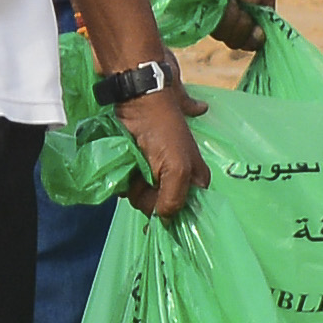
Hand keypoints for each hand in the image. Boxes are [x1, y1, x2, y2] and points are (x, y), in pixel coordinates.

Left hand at [117, 85, 203, 220]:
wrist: (139, 103)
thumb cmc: (163, 132)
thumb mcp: (177, 168)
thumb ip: (174, 199)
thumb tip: (164, 220)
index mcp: (197, 180)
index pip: (188, 212)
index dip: (172, 214)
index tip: (158, 207)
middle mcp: (179, 181)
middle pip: (162, 208)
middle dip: (149, 198)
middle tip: (145, 179)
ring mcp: (157, 177)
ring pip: (145, 200)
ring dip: (135, 191)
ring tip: (135, 170)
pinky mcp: (139, 171)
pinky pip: (132, 190)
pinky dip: (126, 185)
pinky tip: (126, 172)